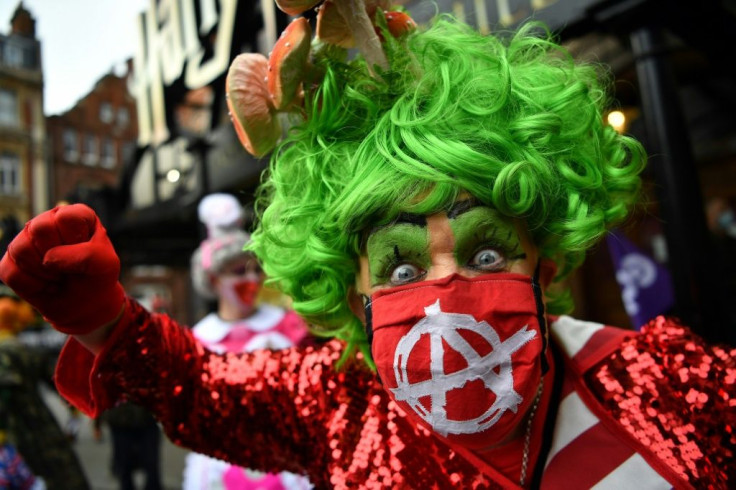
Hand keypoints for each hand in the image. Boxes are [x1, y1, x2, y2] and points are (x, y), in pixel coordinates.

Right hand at [0, 204, 123, 334]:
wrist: (85, 304)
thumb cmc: (97, 276)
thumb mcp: (105, 263)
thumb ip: (86, 254)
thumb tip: (48, 258)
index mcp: (73, 215)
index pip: (65, 218)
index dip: (75, 240)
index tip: (85, 254)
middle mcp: (46, 222)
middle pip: (39, 229)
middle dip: (58, 256)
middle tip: (70, 268)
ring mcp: (24, 241)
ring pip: (21, 249)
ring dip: (45, 272)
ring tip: (59, 276)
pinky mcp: (10, 263)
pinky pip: (10, 272)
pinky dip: (32, 286)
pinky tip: (45, 285)